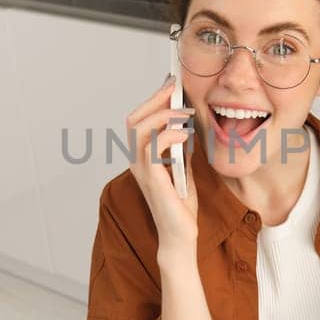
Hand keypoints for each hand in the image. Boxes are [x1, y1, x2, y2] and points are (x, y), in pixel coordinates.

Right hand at [124, 76, 199, 254]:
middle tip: (176, 88)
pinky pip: (153, 147)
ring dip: (164, 115)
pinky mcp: (151, 179)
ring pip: (139, 129)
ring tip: (185, 113)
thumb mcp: (184, 167)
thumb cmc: (181, 205)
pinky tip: (186, 135)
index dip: (152, 100)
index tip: (171, 84)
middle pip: (134, 119)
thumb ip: (181, 147)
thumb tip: (186, 123)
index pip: (138, 120)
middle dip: (155, 99)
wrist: (182, 235)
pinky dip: (170, 135)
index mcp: (142, 157)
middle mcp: (136, 161)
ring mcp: (141, 170)